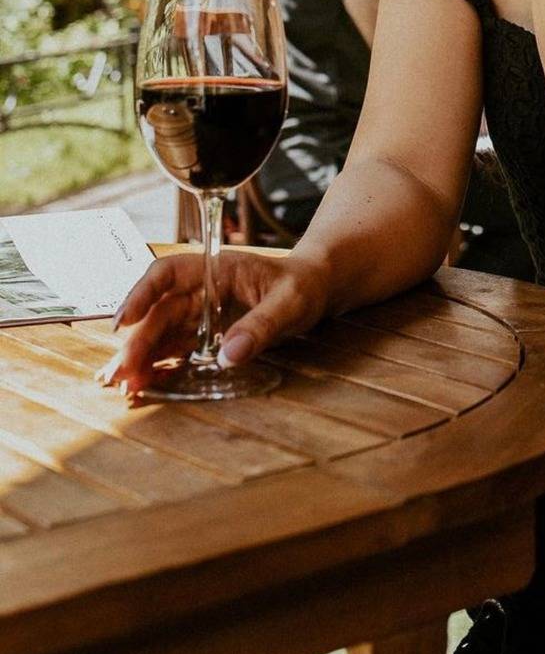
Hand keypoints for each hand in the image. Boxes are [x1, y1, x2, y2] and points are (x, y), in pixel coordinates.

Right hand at [97, 249, 330, 397]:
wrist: (315, 290)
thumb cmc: (303, 286)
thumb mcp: (290, 303)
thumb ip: (261, 325)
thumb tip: (229, 355)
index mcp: (216, 268)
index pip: (168, 273)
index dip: (142, 293)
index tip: (125, 321)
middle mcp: (201, 289)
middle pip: (159, 311)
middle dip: (138, 341)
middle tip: (122, 373)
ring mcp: (201, 313)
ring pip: (161, 333)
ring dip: (141, 357)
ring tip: (123, 385)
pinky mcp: (205, 334)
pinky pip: (175, 348)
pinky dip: (158, 364)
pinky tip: (144, 382)